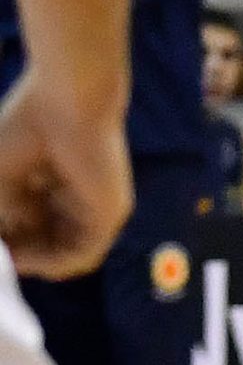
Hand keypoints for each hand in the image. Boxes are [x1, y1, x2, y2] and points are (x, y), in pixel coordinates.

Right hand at [0, 72, 131, 279]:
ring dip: (31, 262)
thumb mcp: (1, 176)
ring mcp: (97, 210)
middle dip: (18, 254)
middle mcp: (78, 200)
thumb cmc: (28, 125)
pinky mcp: (111, 215)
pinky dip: (52, 263)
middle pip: (47, 243)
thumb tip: (5, 248)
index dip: (9, 241)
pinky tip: (24, 261)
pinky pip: (83, 255)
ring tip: (7, 261)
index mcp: (54, 186)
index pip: (32, 227)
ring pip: (64, 253)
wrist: (67, 101)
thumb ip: (4, 212)